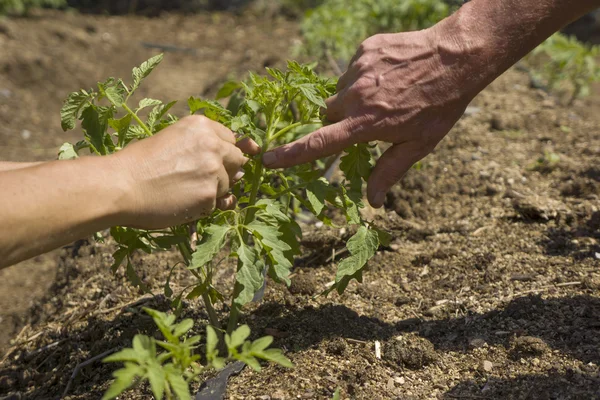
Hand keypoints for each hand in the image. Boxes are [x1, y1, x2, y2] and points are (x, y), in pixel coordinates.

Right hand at [115, 115, 259, 228]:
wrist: (120, 186)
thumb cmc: (140, 163)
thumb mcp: (172, 139)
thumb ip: (204, 143)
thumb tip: (250, 150)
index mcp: (201, 126)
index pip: (231, 139)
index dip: (222, 152)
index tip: (209, 161)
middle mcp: (212, 144)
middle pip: (237, 159)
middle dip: (225, 171)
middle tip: (197, 178)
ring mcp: (213, 170)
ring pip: (229, 184)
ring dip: (214, 190)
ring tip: (184, 190)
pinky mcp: (209, 195)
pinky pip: (218, 203)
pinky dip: (204, 207)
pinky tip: (183, 202)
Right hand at [262, 28, 477, 207]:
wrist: (457, 57)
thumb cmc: (439, 106)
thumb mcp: (418, 145)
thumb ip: (388, 172)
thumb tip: (372, 202)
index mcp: (366, 124)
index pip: (319, 144)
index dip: (291, 155)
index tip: (269, 159)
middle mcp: (356, 96)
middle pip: (329, 115)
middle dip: (341, 121)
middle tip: (371, 119)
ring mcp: (359, 69)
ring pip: (341, 92)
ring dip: (353, 98)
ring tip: (386, 94)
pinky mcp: (365, 50)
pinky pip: (352, 68)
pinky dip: (363, 76)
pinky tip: (389, 75)